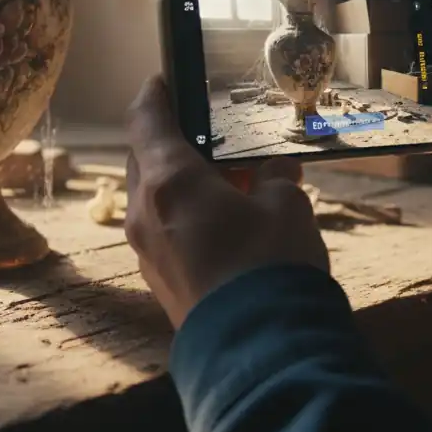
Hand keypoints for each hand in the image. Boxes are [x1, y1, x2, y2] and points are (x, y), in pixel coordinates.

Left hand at [124, 76, 329, 327]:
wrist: (258, 351)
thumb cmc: (270, 266)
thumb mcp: (288, 207)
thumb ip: (276, 180)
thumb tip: (276, 174)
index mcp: (168, 179)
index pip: (145, 117)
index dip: (155, 93)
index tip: (165, 80)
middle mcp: (144, 211)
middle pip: (146, 158)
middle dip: (176, 143)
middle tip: (214, 137)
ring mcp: (146, 250)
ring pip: (155, 198)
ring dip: (184, 183)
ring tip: (233, 184)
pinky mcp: (159, 281)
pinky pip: (164, 232)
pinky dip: (186, 216)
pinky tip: (228, 223)